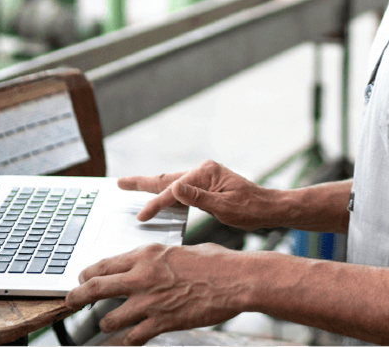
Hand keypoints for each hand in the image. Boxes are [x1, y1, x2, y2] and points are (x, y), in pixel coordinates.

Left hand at [65, 243, 242, 344]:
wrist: (236, 280)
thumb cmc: (215, 263)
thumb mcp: (180, 251)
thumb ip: (159, 259)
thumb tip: (149, 265)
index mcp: (148, 255)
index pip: (104, 264)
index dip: (88, 274)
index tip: (83, 278)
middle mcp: (143, 277)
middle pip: (96, 288)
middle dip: (77, 296)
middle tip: (70, 301)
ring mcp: (150, 302)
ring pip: (110, 318)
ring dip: (106, 323)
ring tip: (108, 324)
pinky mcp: (162, 322)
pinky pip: (133, 337)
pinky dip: (129, 339)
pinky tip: (132, 338)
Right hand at [119, 160, 273, 229]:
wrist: (268, 208)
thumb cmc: (251, 209)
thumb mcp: (225, 207)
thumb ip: (199, 198)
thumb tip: (175, 187)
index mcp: (207, 173)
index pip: (174, 190)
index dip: (156, 204)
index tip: (141, 217)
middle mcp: (204, 170)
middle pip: (167, 179)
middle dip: (142, 183)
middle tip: (119, 183)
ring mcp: (204, 176)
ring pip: (171, 183)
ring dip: (151, 186)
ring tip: (130, 186)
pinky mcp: (206, 185)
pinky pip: (180, 189)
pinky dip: (165, 193)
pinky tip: (158, 197)